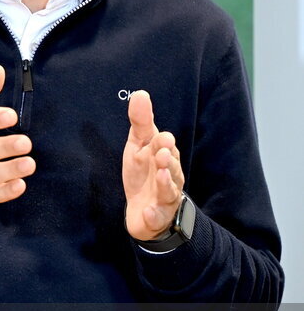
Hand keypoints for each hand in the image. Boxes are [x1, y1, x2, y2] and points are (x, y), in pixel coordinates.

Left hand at [122, 90, 184, 239]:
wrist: (142, 207)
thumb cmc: (144, 172)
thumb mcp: (139, 145)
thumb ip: (140, 122)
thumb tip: (140, 93)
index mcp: (164, 156)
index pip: (166, 147)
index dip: (163, 143)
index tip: (160, 137)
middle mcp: (170, 177)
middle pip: (172, 168)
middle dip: (168, 161)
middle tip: (161, 154)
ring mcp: (165, 198)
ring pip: (169, 191)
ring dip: (166, 184)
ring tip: (160, 175)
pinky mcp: (157, 216)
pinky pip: (157, 217)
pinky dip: (153, 214)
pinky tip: (147, 211)